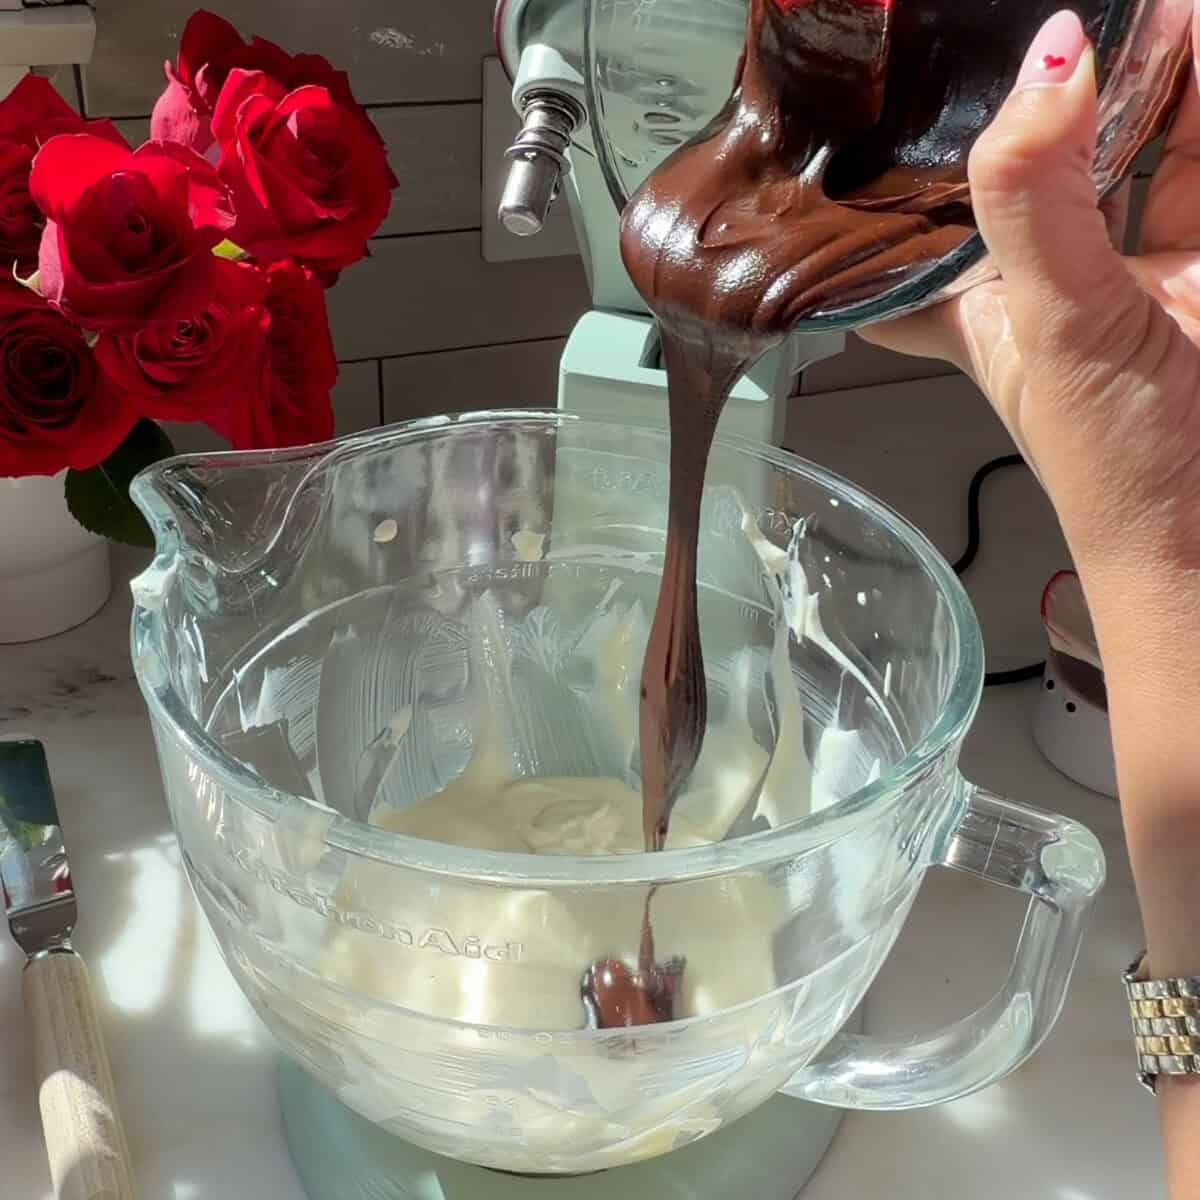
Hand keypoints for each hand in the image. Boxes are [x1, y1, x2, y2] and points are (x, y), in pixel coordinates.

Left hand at [864, 7, 1199, 606]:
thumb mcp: (1053, 326)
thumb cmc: (1124, 470)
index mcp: (985, 313)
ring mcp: (1140, 274)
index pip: (905, 259)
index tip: (861, 143)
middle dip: (1043, 101)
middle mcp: (1055, 286)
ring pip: (1135, 153)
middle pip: (1034, 174)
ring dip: (1143, 78)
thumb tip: (1048, 61)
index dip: (882, 207)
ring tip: (1142, 9)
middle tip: (1042, 26)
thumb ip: (1038, 201)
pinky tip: (1194, 39)